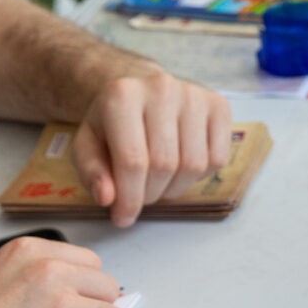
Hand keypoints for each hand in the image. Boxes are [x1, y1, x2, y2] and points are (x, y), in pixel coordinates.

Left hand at [72, 68, 232, 226]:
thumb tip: (108, 198)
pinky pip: (218, 158)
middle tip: (141, 196)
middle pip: (165, 165)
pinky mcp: (219, 105)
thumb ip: (92, 172)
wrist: (141, 89)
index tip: (123, 219)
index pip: (132, 160)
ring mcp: (195, 95)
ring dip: (175, 188)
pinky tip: (182, 166)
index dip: (129, 199)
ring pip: (194, 165)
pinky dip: (200, 175)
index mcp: (122, 96)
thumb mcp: (88, 144)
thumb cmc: (113, 122)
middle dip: (151, 194)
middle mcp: (162, 88)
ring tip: (159, 181)